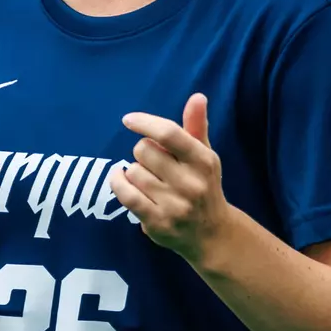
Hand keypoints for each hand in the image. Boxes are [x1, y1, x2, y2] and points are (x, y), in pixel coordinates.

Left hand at [109, 92, 229, 263]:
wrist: (212, 234)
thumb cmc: (204, 186)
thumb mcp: (205, 156)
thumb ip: (196, 126)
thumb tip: (197, 96)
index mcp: (204, 161)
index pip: (170, 134)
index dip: (146, 123)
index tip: (128, 120)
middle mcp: (191, 183)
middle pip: (144, 151)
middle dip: (143, 152)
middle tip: (153, 163)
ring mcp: (174, 205)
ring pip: (133, 172)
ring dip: (134, 171)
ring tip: (148, 179)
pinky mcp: (157, 223)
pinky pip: (125, 195)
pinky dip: (118, 183)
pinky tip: (120, 179)